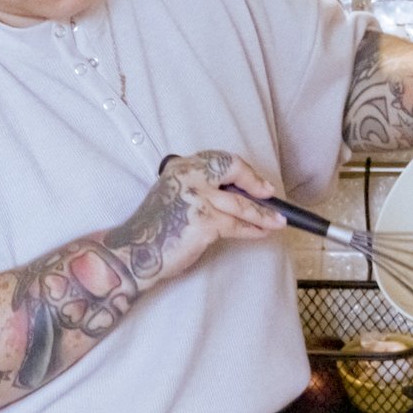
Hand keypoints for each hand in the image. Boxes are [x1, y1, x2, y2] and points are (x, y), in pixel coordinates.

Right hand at [124, 150, 284, 284]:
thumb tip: (239, 196)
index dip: (243, 171)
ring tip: (277, 222)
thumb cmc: (157, 229)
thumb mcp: (177, 197)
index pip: (220, 160)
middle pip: (233, 170)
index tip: (258, 183)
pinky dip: (252, 231)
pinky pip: (236, 225)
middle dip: (256, 183)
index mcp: (181, 167)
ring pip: (241, 203)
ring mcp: (197, 197)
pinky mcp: (204, 220)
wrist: (135, 252)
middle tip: (270, 195)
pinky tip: (260, 234)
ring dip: (262, 215)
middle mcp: (189, 175)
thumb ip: (202, 190)